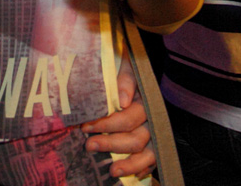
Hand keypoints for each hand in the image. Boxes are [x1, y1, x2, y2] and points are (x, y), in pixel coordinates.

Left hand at [80, 56, 153, 178]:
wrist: (129, 69)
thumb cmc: (121, 69)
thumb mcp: (124, 66)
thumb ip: (124, 80)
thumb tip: (122, 101)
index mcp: (143, 100)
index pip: (128, 118)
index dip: (108, 124)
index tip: (86, 125)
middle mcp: (151, 119)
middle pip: (136, 138)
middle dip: (111, 144)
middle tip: (89, 145)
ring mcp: (154, 133)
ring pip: (148, 153)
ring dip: (130, 164)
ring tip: (112, 171)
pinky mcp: (153, 144)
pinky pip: (153, 161)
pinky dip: (143, 169)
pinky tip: (130, 175)